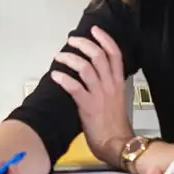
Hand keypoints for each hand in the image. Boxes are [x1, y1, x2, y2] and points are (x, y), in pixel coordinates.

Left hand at [49, 26, 132, 165]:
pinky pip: (75, 87)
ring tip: (59, 56)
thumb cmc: (114, 123)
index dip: (105, 39)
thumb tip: (92, 70)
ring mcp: (100, 95)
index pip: (115, 54)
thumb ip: (106, 83)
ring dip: (70, 58)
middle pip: (98, 56)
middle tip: (72, 41)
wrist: (117, 144)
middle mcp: (110, 85)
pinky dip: (63, 78)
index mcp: (118, 82)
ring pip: (85, 67)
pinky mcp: (88, 106)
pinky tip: (55, 75)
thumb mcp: (116, 97)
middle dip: (83, 44)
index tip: (94, 29)